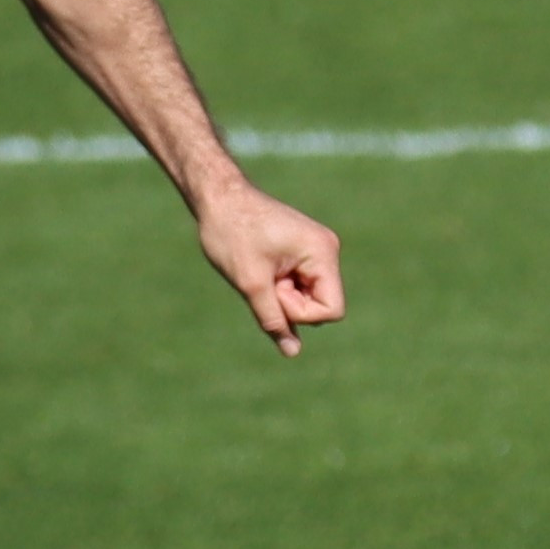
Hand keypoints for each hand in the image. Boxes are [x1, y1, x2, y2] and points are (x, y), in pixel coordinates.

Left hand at [195, 182, 343, 355]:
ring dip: (282, 294)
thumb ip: (273, 320)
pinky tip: (262, 268)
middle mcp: (327, 249)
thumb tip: (292, 352)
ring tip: (261, 270)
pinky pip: (301, 285)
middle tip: (263, 278)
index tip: (272, 291)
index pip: (331, 310)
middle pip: (322, 305)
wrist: (218, 197)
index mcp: (322, 252)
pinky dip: (280, 285)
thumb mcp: (251, 284)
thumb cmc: (231, 233)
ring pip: (309, 297)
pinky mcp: (304, 251)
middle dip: (289, 302)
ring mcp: (317, 249)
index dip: (300, 313)